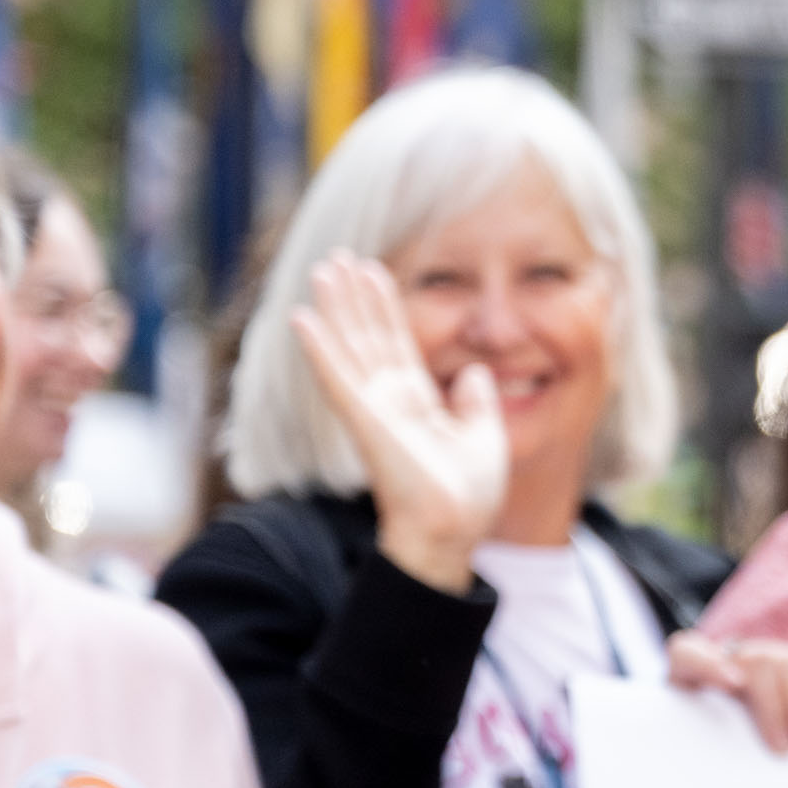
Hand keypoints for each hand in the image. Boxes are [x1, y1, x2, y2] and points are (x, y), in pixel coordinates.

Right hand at [290, 254, 506, 592]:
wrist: (456, 529)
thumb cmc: (469, 495)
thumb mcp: (484, 435)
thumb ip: (477, 402)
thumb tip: (473, 373)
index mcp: (415, 403)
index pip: (396, 344)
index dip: (384, 307)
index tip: (373, 271)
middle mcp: (388, 401)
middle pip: (367, 337)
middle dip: (353, 297)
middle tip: (337, 258)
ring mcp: (373, 409)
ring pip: (348, 348)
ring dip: (333, 309)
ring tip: (323, 270)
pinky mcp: (364, 421)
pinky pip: (337, 378)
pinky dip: (319, 348)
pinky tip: (302, 318)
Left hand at [668, 631, 787, 758]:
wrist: (733, 716)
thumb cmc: (711, 735)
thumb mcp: (693, 738)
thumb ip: (695, 740)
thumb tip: (719, 753)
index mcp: (689, 669)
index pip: (687, 655)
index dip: (708, 665)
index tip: (733, 684)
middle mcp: (733, 653)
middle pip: (758, 663)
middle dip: (776, 709)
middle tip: (786, 753)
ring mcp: (771, 652)